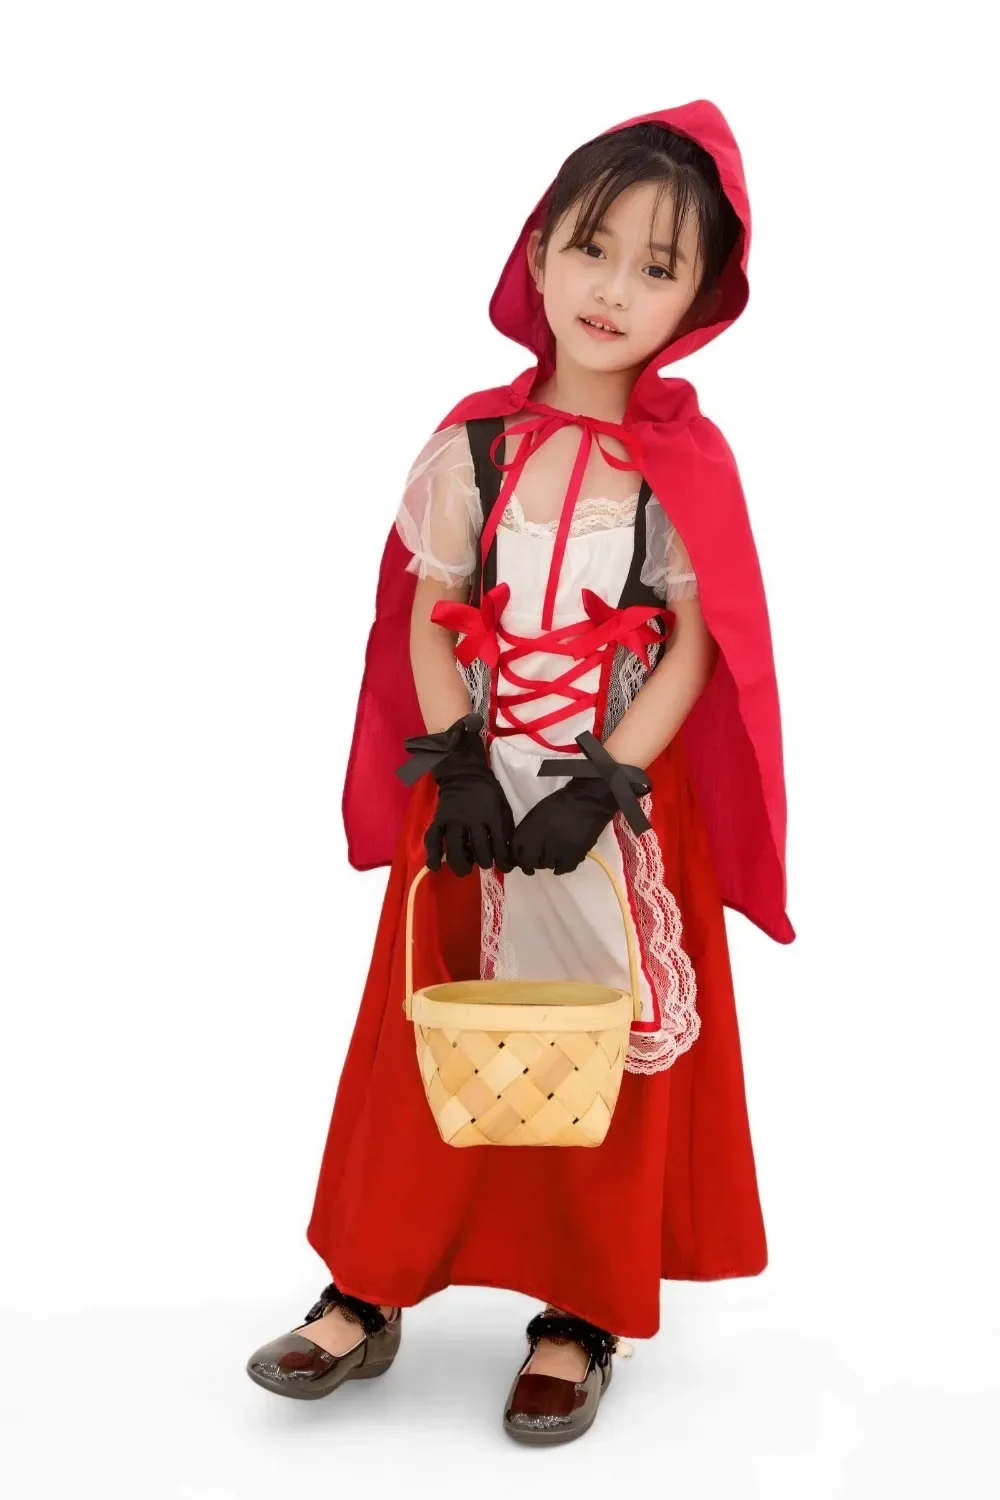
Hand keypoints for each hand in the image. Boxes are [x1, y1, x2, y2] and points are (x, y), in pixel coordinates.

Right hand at [395, 713, 514, 876]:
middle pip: (479, 850)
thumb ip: (506, 827)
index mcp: (491, 815)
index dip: (504, 861)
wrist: (464, 772)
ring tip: (465, 869)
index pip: (499, 844)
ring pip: (456, 848)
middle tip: (485, 864)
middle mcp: (472, 820)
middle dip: (484, 862)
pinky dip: (433, 854)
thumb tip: (508, 851)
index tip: (505, 869)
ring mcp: (454, 820)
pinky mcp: (439, 819)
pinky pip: (433, 838)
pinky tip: (435, 867)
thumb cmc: (488, 790)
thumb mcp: (503, 805)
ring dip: (462, 863)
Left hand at [510, 732, 652, 876]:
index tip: (523, 860)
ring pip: (547, 866)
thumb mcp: (536, 814)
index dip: (518, 859)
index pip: (515, 853)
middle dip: (533, 863)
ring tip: (555, 853)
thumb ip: (527, 832)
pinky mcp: (573, 855)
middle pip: (530, 862)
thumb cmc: (560, 803)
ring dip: (549, 863)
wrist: (588, 800)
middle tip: (539, 859)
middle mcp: (539, 842)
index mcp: (528, 829)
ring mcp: (556, 850)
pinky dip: (562, 867)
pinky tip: (564, 860)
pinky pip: (563, 869)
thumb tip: (522, 849)